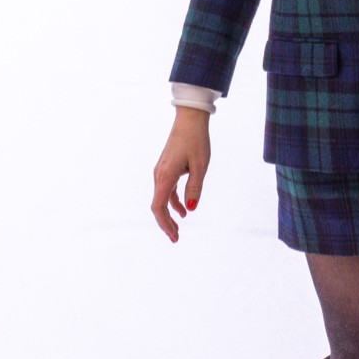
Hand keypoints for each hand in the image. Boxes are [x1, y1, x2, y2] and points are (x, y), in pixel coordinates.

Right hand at [151, 108, 211, 242]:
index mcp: (165, 176)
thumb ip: (195, 187)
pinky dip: (173, 202)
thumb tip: (191, 208)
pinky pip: (166, 190)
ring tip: (179, 229)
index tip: (174, 235)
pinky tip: (183, 210)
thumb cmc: (196, 140)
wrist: (190, 119)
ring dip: (169, 214)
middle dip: (166, 223)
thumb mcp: (200, 165)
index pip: (159, 206)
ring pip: (161, 199)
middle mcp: (159, 175)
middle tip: (176, 239)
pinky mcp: (166, 168)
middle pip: (158, 205)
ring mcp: (161, 171)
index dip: (164, 223)